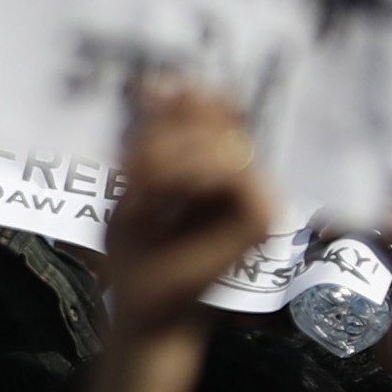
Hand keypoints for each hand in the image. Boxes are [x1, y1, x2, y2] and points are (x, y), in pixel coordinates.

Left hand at [94, 79, 282, 343]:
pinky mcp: (262, 216)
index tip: (147, 102)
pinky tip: (161, 200)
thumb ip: (155, 137)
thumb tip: (166, 83)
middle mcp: (245, 173)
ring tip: (141, 190)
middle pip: (218, 115)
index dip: (185, 97)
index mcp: (217, 163)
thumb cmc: (137, 253)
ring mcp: (258, 194)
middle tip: (130, 170)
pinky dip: (189, 178)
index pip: (217, 106)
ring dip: (170, 159)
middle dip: (165, 135)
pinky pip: (232, 172)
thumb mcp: (134, 185)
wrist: (145, 307)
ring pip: (222, 143)